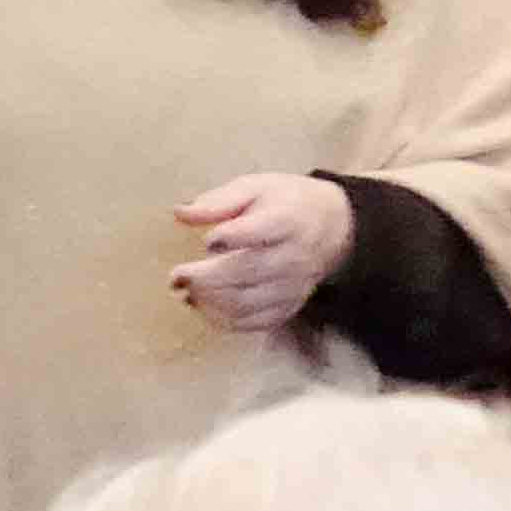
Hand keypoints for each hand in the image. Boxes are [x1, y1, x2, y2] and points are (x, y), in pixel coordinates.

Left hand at [172, 174, 355, 334]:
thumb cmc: (286, 203)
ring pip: (246, 303)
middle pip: (245, 273)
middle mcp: (292, 257)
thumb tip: (180, 212)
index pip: (255, 232)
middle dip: (204, 278)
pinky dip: (225, 320)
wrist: (334, 227)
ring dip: (209, 302)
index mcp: (286, 220)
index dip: (226, 238)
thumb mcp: (256, 187)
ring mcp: (292, 286)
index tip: (207, 240)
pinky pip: (254, 323)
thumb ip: (218, 201)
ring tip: (185, 292)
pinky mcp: (289, 306)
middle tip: (176, 276)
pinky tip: (205, 308)